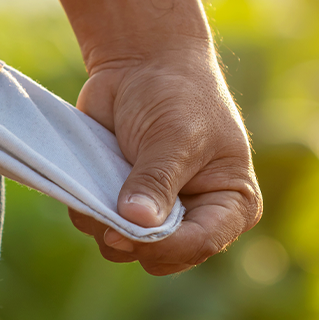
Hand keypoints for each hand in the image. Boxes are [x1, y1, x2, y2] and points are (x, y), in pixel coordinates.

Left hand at [69, 45, 262, 275]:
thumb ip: (156, 181)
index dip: (164, 244)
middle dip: (131, 236)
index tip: (125, 228)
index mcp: (231, 205)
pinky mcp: (121, 205)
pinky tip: (92, 178)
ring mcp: (156, 216)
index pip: (201, 244)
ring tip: (104, 179)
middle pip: (160, 258)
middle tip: (112, 205)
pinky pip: (97, 228)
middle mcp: (197, 218)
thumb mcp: (174, 136)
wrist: (142, 61)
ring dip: (104, 222)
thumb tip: (135, 224)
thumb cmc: (177, 93)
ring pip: (123, 249)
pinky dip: (87, 209)